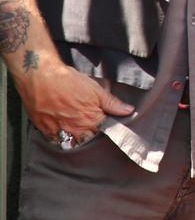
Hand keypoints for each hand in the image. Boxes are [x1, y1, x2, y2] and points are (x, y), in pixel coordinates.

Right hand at [17, 55, 133, 142]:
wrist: (40, 77)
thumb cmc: (69, 81)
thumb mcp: (96, 89)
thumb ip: (112, 103)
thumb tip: (129, 111)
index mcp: (91, 120)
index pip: (104, 132)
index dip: (106, 127)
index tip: (107, 123)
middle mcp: (75, 130)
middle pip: (87, 140)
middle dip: (91, 134)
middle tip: (90, 124)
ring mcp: (59, 131)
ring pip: (71, 142)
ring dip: (76, 137)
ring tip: (77, 126)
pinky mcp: (44, 130)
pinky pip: (55, 139)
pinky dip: (60, 136)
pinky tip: (62, 127)